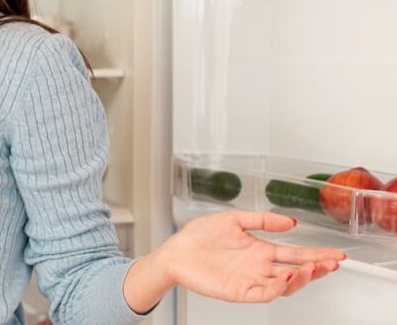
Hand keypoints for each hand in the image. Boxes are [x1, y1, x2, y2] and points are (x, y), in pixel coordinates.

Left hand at [162, 210, 345, 301]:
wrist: (176, 252)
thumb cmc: (199, 236)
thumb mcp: (233, 219)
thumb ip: (262, 220)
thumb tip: (290, 221)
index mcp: (260, 250)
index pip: (295, 254)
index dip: (316, 254)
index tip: (336, 253)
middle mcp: (259, 267)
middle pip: (297, 272)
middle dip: (318, 268)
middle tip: (333, 263)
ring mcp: (251, 280)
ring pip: (285, 285)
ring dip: (302, 278)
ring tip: (313, 267)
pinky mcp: (240, 291)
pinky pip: (264, 293)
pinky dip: (279, 288)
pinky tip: (287, 277)